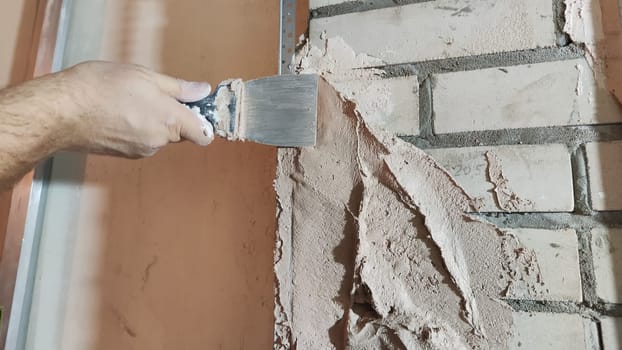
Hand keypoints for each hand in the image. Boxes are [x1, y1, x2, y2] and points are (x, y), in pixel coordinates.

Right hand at [60, 61, 213, 156]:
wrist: (61, 111)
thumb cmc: (99, 88)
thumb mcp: (145, 76)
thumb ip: (178, 88)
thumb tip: (202, 91)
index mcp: (170, 120)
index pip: (204, 134)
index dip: (204, 122)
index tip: (197, 109)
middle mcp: (159, 140)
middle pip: (180, 133)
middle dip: (172, 117)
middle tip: (152, 95)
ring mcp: (142, 150)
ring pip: (159, 137)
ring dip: (152, 122)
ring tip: (128, 102)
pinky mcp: (126, 155)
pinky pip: (142, 142)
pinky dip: (136, 129)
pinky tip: (118, 114)